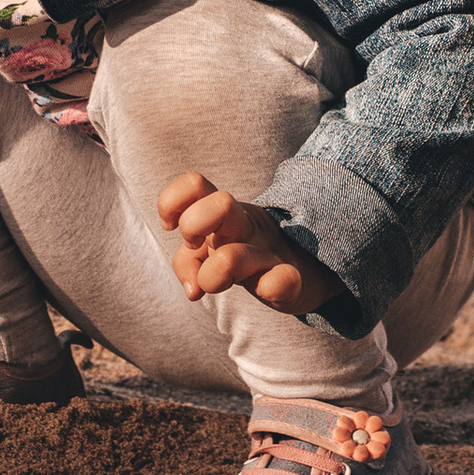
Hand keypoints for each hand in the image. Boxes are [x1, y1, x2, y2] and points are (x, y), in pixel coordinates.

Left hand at [157, 172, 335, 315]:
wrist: (303, 270)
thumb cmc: (244, 254)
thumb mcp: (210, 251)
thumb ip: (187, 262)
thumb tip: (192, 289)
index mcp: (224, 213)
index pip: (194, 185)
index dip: (171, 203)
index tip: (170, 225)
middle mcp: (244, 227)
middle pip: (220, 205)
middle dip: (193, 226)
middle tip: (195, 245)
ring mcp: (267, 253)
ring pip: (232, 257)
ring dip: (212, 275)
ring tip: (215, 284)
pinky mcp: (288, 280)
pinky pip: (283, 280)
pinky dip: (272, 286)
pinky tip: (267, 288)